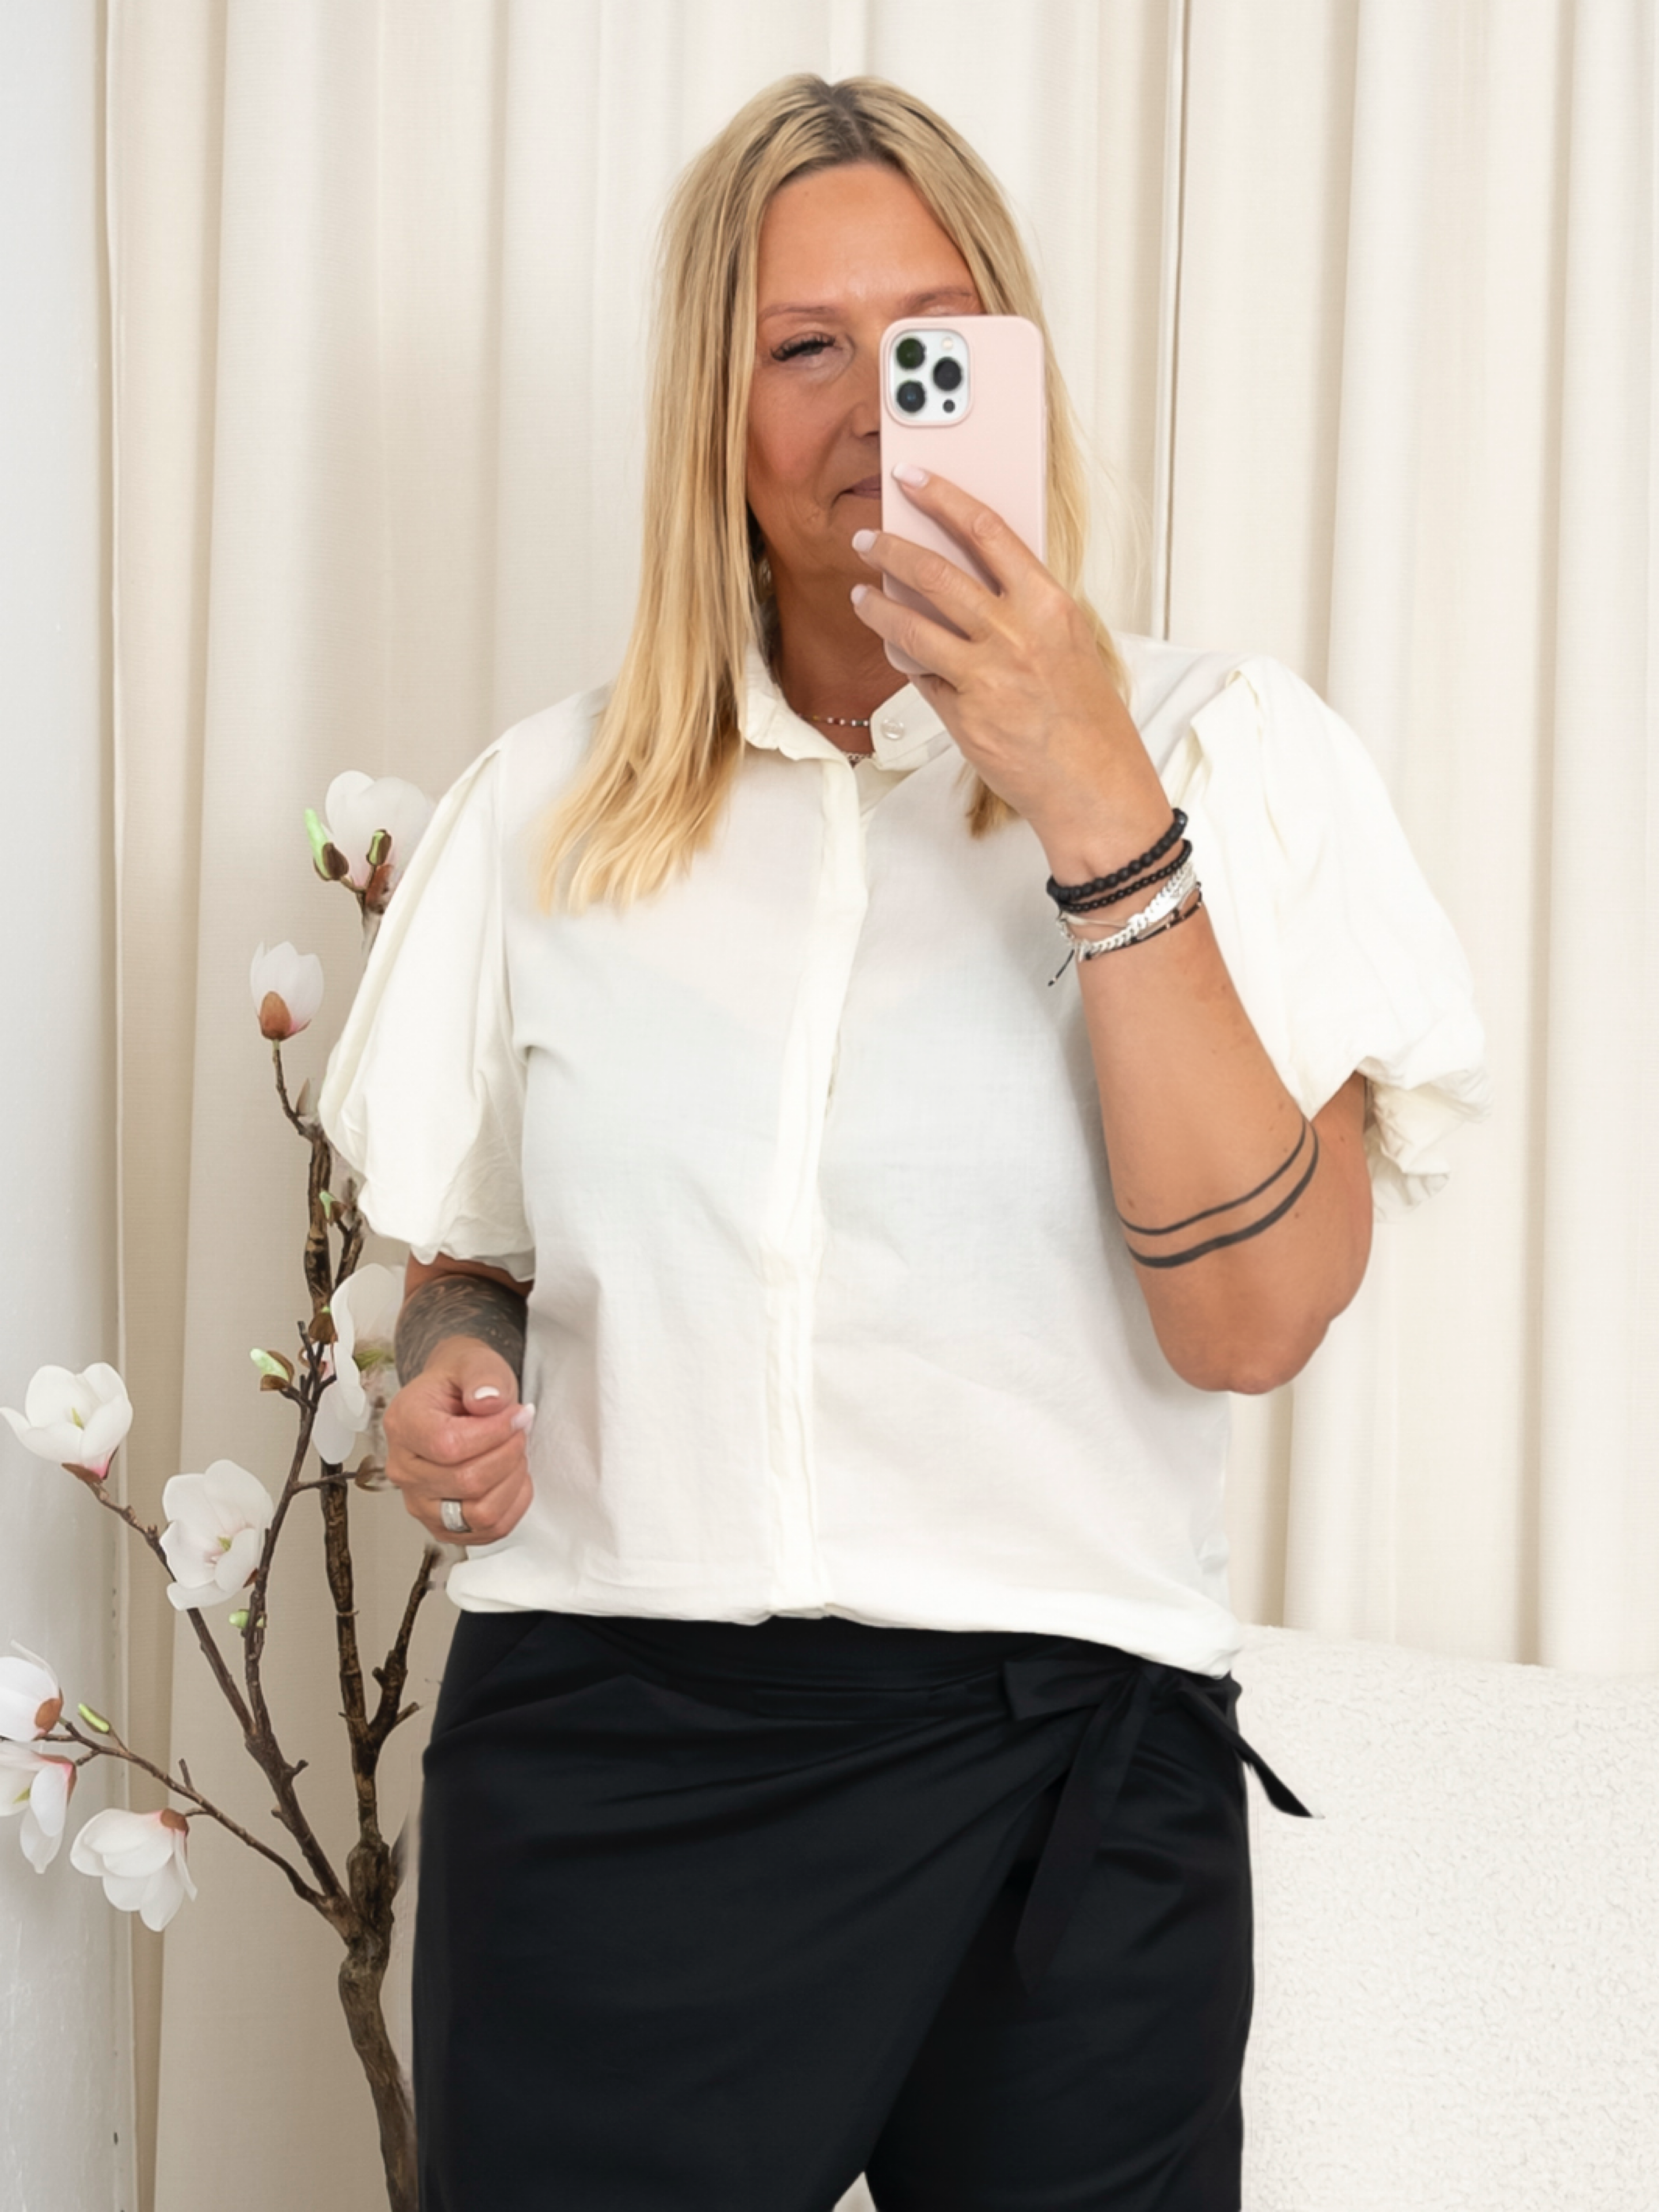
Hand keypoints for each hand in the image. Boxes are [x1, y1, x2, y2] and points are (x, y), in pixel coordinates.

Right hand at [382, 1335, 533, 1546]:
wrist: (454, 1401)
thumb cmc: (461, 1385)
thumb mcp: (475, 1362)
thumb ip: (483, 1376)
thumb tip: (489, 1402)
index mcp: (403, 1424)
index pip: (448, 1446)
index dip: (494, 1434)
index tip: (518, 1415)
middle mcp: (403, 1468)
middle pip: (467, 1482)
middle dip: (508, 1453)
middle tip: (520, 1430)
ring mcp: (420, 1502)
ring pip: (479, 1513)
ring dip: (512, 1481)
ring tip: (515, 1452)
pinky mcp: (442, 1525)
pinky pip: (489, 1530)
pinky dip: (513, 1504)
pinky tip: (512, 1476)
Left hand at [849, 468, 1170, 877]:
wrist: (1092, 783)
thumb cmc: (1086, 717)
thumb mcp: (1067, 644)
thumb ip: (1022, 609)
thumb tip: (970, 580)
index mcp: (1048, 604)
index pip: (987, 530)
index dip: (943, 497)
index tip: (914, 479)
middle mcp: (1015, 633)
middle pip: (935, 572)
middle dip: (890, 548)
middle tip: (867, 540)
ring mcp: (985, 674)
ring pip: (910, 623)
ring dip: (876, 604)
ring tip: (861, 593)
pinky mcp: (961, 713)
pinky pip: (919, 675)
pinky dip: (903, 658)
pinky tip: (895, 650)